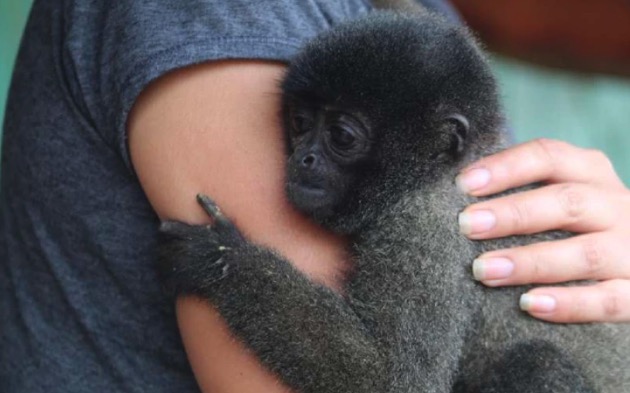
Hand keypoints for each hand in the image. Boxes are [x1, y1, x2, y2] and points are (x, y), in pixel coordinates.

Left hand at [456, 139, 629, 322]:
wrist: (629, 264)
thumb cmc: (578, 229)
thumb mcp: (561, 200)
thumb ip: (522, 194)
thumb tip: (459, 199)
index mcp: (592, 175)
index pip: (549, 157)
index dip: (506, 167)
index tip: (463, 183)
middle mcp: (617, 207)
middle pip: (567, 202)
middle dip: (513, 214)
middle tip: (467, 225)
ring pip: (587, 253)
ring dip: (531, 262)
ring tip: (484, 270)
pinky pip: (609, 300)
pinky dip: (570, 303)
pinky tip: (530, 304)